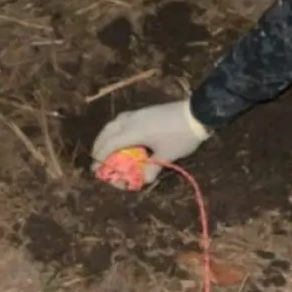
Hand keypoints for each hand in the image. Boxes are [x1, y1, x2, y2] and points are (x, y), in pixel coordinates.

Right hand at [90, 100, 209, 186]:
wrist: (197, 113)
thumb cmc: (181, 136)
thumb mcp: (167, 155)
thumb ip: (153, 168)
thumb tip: (144, 180)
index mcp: (134, 131)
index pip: (110, 144)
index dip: (101, 156)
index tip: (95, 169)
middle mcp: (132, 120)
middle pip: (108, 131)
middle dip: (99, 144)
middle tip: (95, 159)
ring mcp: (138, 113)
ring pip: (114, 123)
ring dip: (106, 135)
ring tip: (104, 146)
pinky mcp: (145, 111)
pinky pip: (123, 119)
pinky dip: (116, 128)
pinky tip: (120, 135)